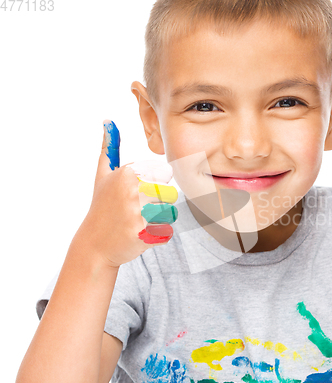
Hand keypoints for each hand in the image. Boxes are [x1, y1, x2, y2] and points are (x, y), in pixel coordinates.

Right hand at [77, 120, 177, 267]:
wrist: (94, 245)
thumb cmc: (102, 207)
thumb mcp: (103, 175)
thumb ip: (109, 148)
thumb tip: (108, 121)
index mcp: (127, 173)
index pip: (164, 173)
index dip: (155, 185)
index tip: (138, 193)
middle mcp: (132, 191)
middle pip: (169, 193)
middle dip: (158, 203)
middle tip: (138, 211)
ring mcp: (138, 213)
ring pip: (170, 212)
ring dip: (159, 220)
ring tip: (138, 222)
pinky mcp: (143, 235)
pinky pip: (167, 231)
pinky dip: (157, 235)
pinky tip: (139, 234)